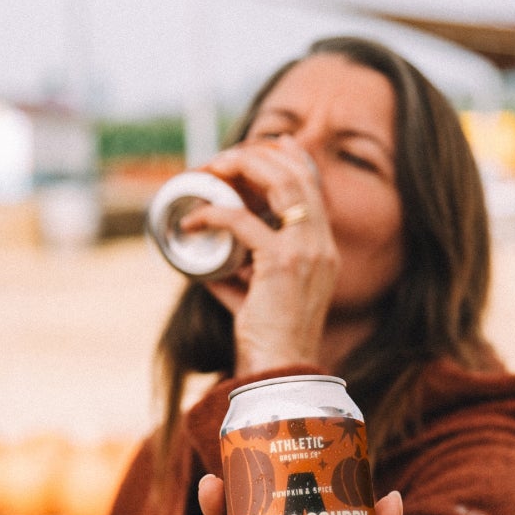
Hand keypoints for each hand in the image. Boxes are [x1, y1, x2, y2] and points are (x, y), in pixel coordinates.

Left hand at [182, 136, 338, 373]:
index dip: (290, 157)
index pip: (313, 186)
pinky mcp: (282, 263)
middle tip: (221, 159)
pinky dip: (212, 215)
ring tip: (209, 171)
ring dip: (241, 167)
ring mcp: (306, 251)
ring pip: (280, 183)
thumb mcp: (256, 299)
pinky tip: (191, 221)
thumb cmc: (267, 342)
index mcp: (323, 250)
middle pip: (297, 173)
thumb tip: (203, 266)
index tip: (264, 143)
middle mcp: (321, 245)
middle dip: (257, 154)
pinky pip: (242, 221)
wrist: (280, 372)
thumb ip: (239, 276)